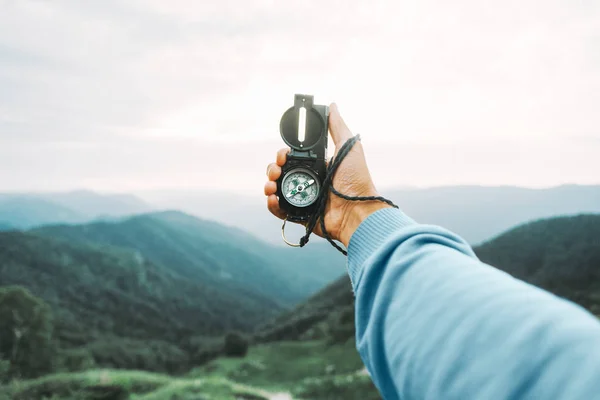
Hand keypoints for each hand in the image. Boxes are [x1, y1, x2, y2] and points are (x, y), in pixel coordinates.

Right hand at [264, 103, 390, 246]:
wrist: (358, 210)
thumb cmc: (357, 179)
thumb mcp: (349, 147)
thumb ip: (338, 127)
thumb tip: (332, 106)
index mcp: (317, 167)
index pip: (292, 158)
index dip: (283, 155)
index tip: (284, 154)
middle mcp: (309, 182)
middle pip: (281, 173)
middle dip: (273, 169)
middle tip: (277, 170)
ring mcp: (303, 199)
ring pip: (277, 190)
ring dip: (269, 185)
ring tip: (271, 185)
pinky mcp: (301, 215)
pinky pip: (280, 210)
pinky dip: (272, 205)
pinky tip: (272, 198)